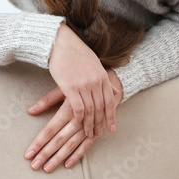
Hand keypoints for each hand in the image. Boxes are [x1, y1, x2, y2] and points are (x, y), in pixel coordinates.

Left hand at [26, 70, 123, 171]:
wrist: (109, 80)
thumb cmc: (82, 83)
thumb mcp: (64, 88)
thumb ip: (47, 101)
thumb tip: (30, 111)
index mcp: (70, 108)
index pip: (50, 129)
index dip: (39, 142)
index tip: (28, 154)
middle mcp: (80, 119)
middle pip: (60, 140)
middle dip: (46, 154)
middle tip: (34, 166)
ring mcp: (89, 125)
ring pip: (72, 145)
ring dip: (59, 157)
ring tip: (48, 168)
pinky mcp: (97, 129)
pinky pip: (88, 145)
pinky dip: (78, 155)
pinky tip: (68, 164)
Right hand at [46, 23, 116, 140]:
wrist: (62, 43)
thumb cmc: (77, 54)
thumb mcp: (96, 65)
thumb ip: (105, 80)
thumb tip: (115, 91)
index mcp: (103, 77)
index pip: (110, 101)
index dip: (111, 116)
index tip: (111, 129)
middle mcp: (96, 82)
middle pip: (101, 108)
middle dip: (100, 123)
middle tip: (98, 135)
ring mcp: (85, 85)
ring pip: (91, 110)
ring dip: (90, 124)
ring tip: (89, 133)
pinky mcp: (71, 87)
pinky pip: (78, 107)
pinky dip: (80, 118)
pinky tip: (78, 124)